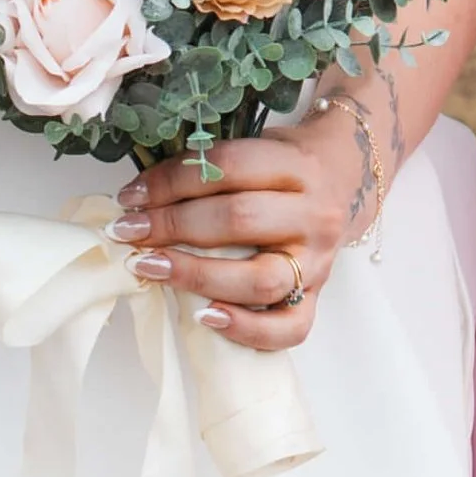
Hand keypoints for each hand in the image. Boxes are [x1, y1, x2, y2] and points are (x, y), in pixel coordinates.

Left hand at [108, 107, 375, 352]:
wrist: (347, 180)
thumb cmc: (285, 166)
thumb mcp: (258, 148)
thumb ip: (211, 167)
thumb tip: (140, 196)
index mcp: (296, 166)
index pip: (228, 167)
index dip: (171, 181)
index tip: (130, 197)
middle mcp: (314, 214)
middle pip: (239, 220)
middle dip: (173, 226)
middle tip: (128, 232)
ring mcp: (319, 260)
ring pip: (260, 279)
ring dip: (196, 275)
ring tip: (150, 269)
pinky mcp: (318, 296)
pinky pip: (288, 327)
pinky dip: (245, 328)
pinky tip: (205, 316)